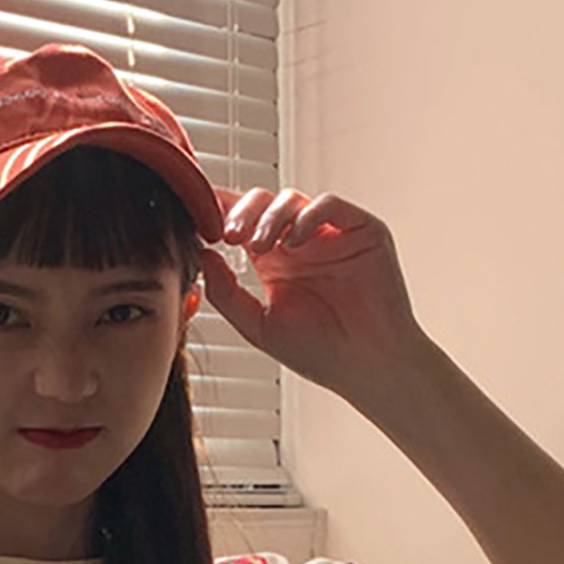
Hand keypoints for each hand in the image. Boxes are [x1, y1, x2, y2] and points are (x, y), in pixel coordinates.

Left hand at [199, 187, 431, 399]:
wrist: (365, 365)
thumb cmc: (319, 351)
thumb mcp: (259, 325)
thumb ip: (226, 293)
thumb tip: (201, 255)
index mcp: (273, 261)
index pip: (242, 222)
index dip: (220, 213)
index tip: (198, 220)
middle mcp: (299, 242)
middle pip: (263, 203)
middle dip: (241, 212)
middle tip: (229, 235)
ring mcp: (330, 234)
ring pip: (292, 199)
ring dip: (270, 217)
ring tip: (260, 246)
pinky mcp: (360, 229)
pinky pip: (329, 204)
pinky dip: (308, 215)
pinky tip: (295, 242)